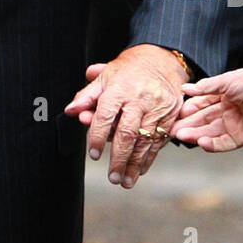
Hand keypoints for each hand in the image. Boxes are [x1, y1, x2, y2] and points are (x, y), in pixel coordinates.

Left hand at [64, 44, 187, 188]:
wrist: (162, 61)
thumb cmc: (128, 71)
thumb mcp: (105, 77)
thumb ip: (87, 96)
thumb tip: (71, 111)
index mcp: (119, 88)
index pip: (105, 116)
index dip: (97, 137)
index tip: (93, 155)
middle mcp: (140, 98)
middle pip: (128, 133)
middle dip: (119, 158)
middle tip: (112, 178)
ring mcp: (158, 107)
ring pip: (145, 141)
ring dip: (135, 164)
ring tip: (125, 181)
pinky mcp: (171, 115)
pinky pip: (160, 140)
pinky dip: (149, 157)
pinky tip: (141, 170)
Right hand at [171, 68, 242, 151]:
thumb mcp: (228, 81)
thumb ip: (206, 87)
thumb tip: (186, 89)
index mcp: (225, 95)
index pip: (202, 104)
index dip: (189, 109)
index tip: (176, 113)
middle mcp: (228, 111)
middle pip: (204, 120)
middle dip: (188, 124)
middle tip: (172, 129)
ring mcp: (235, 125)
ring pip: (210, 133)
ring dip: (196, 135)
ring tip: (182, 136)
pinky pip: (224, 143)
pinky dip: (212, 144)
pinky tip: (201, 142)